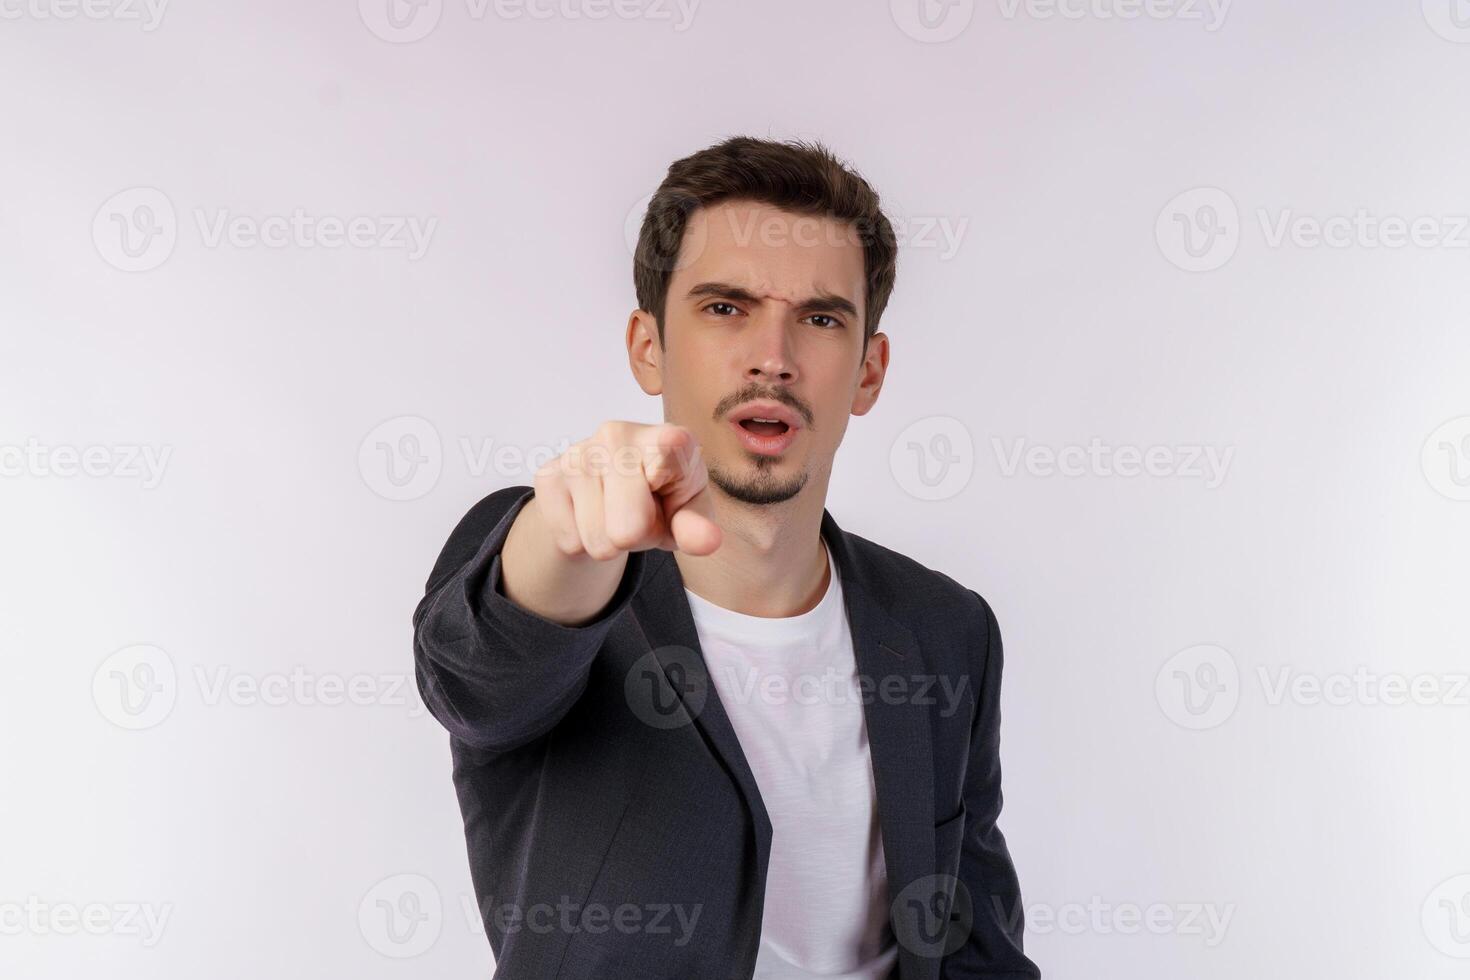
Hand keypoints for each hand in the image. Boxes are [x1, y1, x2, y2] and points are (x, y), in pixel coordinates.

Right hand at [532, 421, 721, 559]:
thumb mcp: (688, 514)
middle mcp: (618, 434)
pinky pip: (570, 541)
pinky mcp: (548, 475)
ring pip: (598, 541)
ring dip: (609, 541)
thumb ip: (698, 526)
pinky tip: (589, 515)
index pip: (669, 449)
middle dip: (638, 538)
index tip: (668, 460)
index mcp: (666, 437)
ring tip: (616, 515)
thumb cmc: (661, 498)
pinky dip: (582, 541)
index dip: (669, 473)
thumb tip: (708, 540)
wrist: (609, 496)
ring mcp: (578, 453)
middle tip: (641, 517)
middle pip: (629, 528)